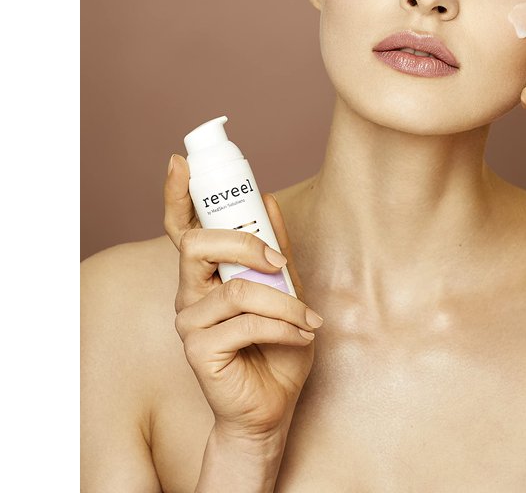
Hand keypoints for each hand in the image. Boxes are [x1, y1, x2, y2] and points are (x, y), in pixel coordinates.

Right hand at [163, 155, 319, 442]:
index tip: (180, 162)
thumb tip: (268, 201)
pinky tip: (301, 337)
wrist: (274, 404)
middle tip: (279, 261)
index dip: (176, 195)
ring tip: (308, 319)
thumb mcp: (285, 289)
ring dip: (284, 302)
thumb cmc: (277, 345)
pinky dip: (284, 327)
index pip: (182, 228)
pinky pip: (247, 323)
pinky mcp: (199, 350)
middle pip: (198, 244)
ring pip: (236, 288)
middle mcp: (190, 293)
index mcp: (206, 273)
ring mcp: (190, 322)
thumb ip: (275, 250)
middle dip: (245, 243)